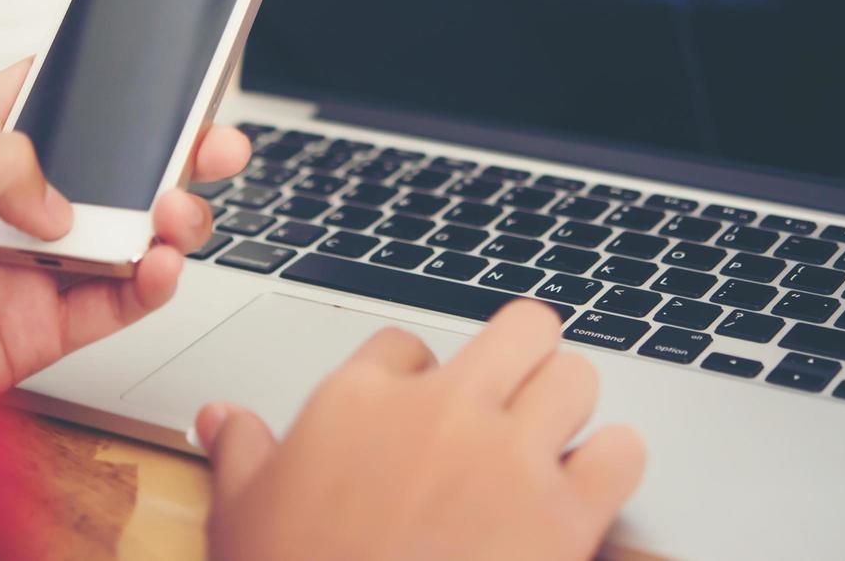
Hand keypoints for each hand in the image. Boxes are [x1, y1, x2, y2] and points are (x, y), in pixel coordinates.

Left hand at [0, 58, 249, 394]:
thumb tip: (60, 202)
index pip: (52, 99)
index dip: (104, 83)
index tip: (160, 70)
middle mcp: (12, 202)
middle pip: (113, 166)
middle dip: (173, 151)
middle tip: (212, 144)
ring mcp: (35, 263)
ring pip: (130, 232)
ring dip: (172, 217)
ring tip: (178, 213)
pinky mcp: (46, 325)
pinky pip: (118, 301)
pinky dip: (153, 283)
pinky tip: (161, 264)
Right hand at [194, 301, 644, 560]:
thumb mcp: (242, 516)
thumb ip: (241, 452)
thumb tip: (221, 417)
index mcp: (358, 400)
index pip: (407, 347)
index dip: (417, 381)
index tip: (416, 418)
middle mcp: (440, 411)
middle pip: (520, 327)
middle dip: (523, 356)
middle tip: (514, 395)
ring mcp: (507, 457)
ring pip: (577, 375)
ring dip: (569, 408)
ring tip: (552, 442)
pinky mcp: (564, 514)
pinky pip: (623, 452)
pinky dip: (613, 465)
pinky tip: (588, 489)